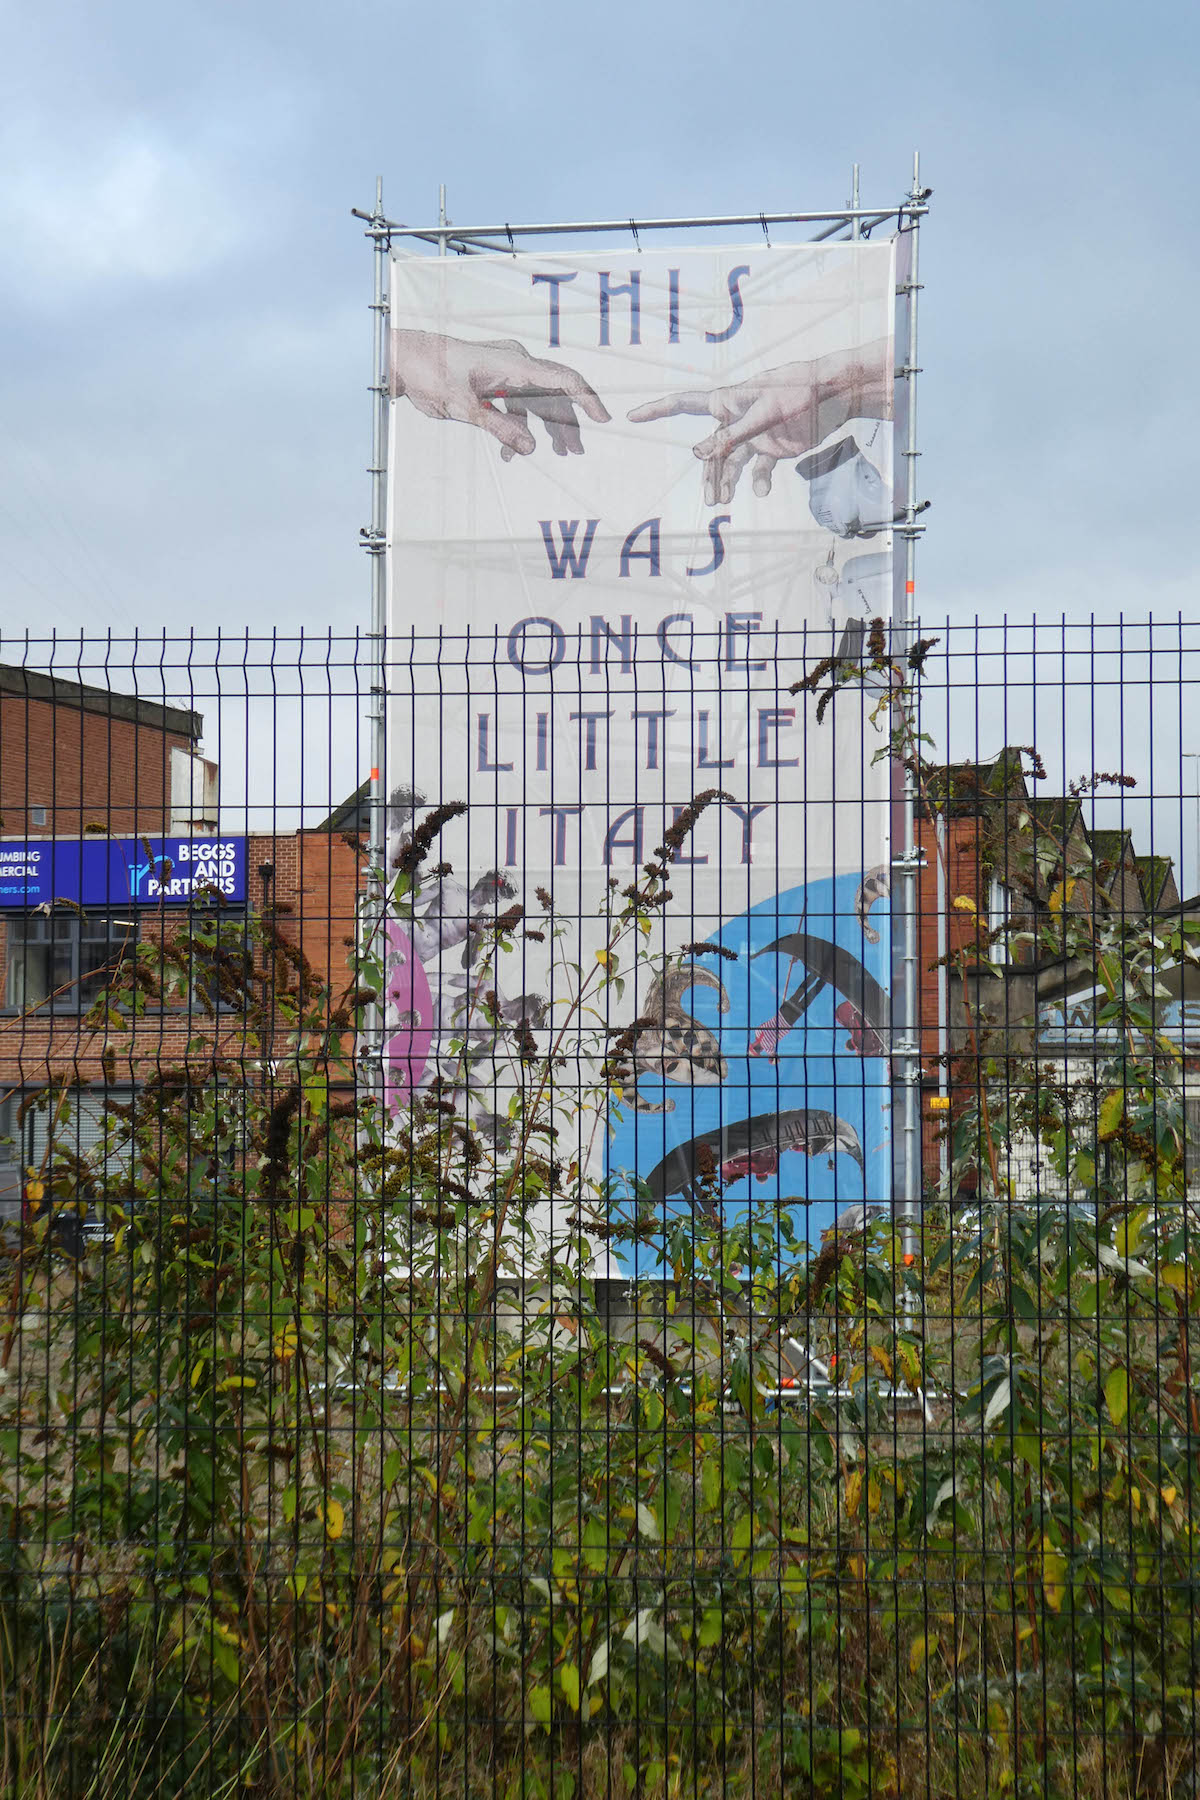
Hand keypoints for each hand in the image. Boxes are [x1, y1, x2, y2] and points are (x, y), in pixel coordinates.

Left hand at [390, 329, 610, 458]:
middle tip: (575, 452)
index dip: (586, 398)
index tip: (603, 417)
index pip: (561, 379)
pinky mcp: (493, 383)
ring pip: (536, 403)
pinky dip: (516, 429)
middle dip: (566, 423)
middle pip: (553, 394)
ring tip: (558, 453)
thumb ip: (499, 427)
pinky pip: (515, 407)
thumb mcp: (464, 406)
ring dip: (545, 429)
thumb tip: (530, 449)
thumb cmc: (433, 373)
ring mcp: (504, 373)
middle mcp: (514, 365)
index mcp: (514, 363)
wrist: (406, 360)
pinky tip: (509, 453)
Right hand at [628, 343, 889, 504]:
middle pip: (710, 451)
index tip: (632, 416)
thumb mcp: (764, 414)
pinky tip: (762, 494)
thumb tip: (696, 455)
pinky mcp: (772, 448)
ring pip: (730, 464)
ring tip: (722, 503)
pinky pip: (758, 470)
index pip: (685, 404)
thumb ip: (731, 437)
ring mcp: (753, 435)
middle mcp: (736, 420)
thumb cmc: (798, 392)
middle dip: (708, 474)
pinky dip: (759, 483)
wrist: (835, 396)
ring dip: (726, 483)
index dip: (658, 410)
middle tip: (711, 500)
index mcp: (728, 402)